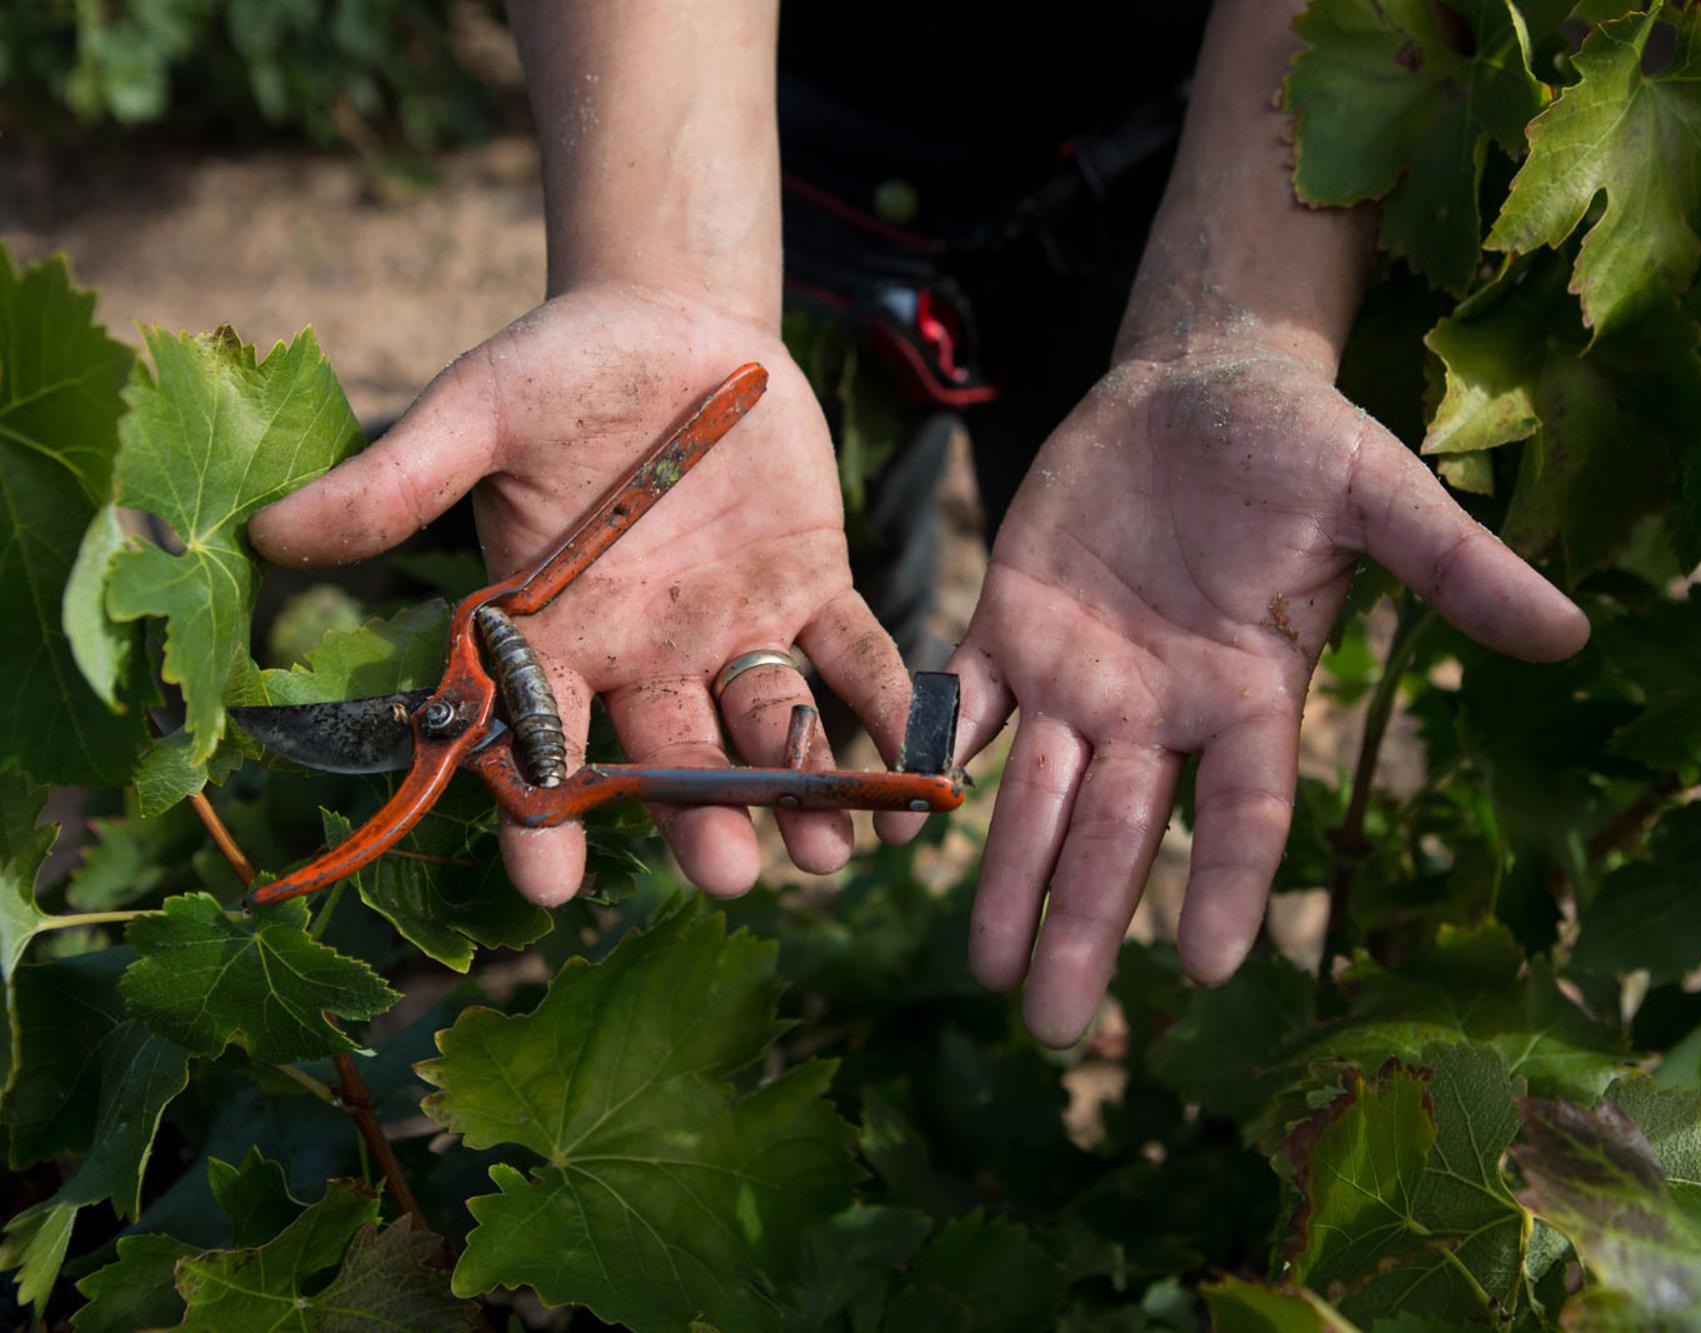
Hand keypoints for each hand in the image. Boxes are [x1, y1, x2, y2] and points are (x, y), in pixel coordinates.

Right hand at [250, 283, 920, 904]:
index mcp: (559, 633)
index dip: (540, 816)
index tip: (550, 888)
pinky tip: (926, 762)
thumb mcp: (479, 410)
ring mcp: (736, 628)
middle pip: (672, 759)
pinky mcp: (815, 588)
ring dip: (803, 790)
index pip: (541, 744)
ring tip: (834, 853)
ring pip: (769, 728)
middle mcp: (649, 655)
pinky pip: (858, 657)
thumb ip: (401, 480)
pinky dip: (892, 704)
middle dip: (699, 818)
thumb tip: (267, 534)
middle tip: (728, 872)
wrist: (672, 321)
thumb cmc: (561, 369)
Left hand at [947, 350, 1588, 1045]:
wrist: (1201, 383)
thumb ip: (1454, 567)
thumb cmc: (1301, 442)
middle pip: (1124, 836)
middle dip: (1086, 925)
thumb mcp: (1382, 494)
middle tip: (1054, 1029)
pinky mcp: (1013, 624)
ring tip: (982, 967)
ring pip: (1038, 796)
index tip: (1202, 968)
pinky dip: (935, 751)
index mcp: (1252, 694)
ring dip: (1007, 878)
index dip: (1227, 884)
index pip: (1244, 812)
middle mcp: (1162, 710)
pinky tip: (904, 811)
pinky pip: (968, 700)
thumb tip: (1571, 635)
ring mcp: (1083, 674)